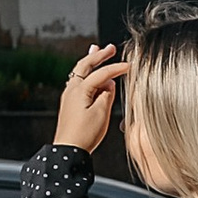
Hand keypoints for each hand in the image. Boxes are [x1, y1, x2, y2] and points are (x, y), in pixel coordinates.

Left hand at [54, 43, 124, 157]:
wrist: (68, 150)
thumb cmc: (84, 135)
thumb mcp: (101, 114)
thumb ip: (106, 95)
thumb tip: (109, 84)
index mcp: (79, 90)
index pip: (101, 74)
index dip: (116, 69)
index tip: (129, 66)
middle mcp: (71, 89)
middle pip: (85, 65)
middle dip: (99, 55)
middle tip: (110, 48)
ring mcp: (69, 95)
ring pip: (79, 71)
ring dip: (90, 61)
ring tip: (96, 50)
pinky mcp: (69, 102)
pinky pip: (78, 81)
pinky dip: (86, 73)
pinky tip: (90, 73)